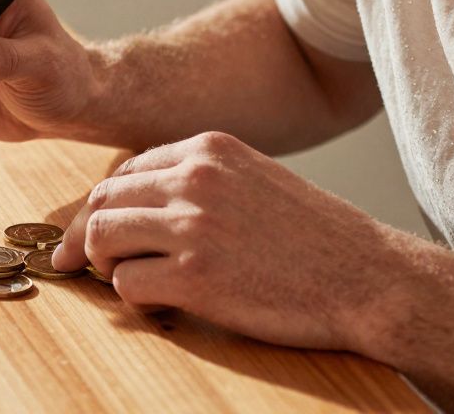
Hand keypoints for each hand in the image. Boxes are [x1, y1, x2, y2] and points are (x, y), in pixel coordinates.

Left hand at [52, 131, 402, 350]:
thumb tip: (132, 203)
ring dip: (103, 265)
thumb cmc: (313, 237)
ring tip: (127, 281)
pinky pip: (126, 284)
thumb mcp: (254, 178)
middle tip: (84, 263)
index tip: (95, 232)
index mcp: (208, 149)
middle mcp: (195, 179)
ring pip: (102, 237)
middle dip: (86, 235)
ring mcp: (193, 226)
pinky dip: (132, 299)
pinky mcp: (195, 277)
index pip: (124, 172)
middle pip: (102, 200)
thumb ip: (199, 178)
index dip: (103, 207)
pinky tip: (158, 304)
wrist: (369, 278)